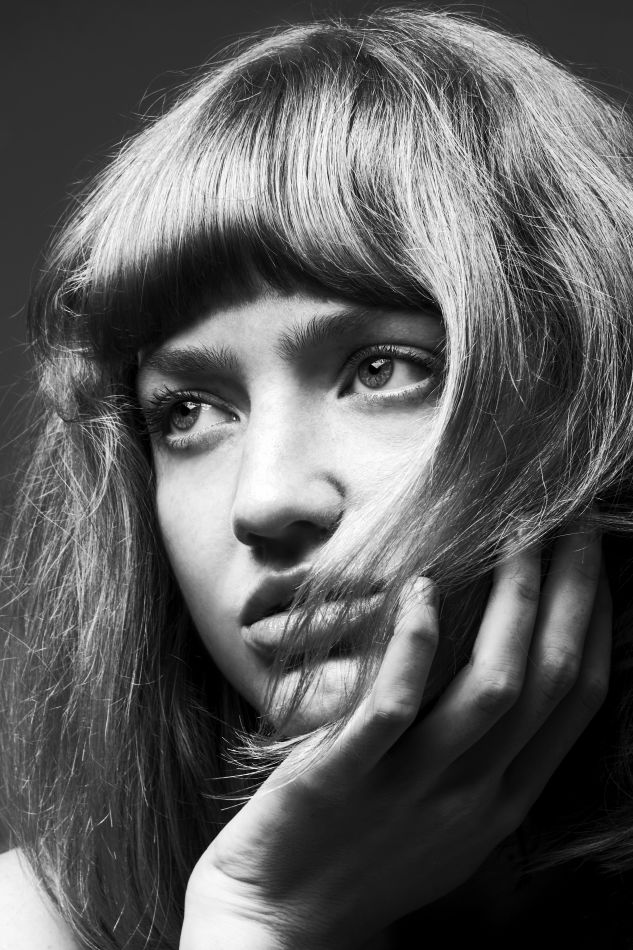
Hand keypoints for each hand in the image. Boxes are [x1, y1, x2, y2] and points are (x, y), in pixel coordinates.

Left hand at [180, 528, 610, 949]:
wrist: (277, 924)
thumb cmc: (358, 856)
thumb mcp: (443, 818)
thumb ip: (478, 757)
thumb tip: (495, 672)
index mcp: (503, 801)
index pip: (575, 702)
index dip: (590, 623)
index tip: (590, 564)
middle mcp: (475, 796)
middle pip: (548, 683)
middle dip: (569, 596)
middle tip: (571, 525)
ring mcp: (414, 789)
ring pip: (491, 690)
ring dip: (510, 605)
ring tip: (514, 538)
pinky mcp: (346, 778)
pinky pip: (396, 705)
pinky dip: (416, 642)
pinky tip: (420, 588)